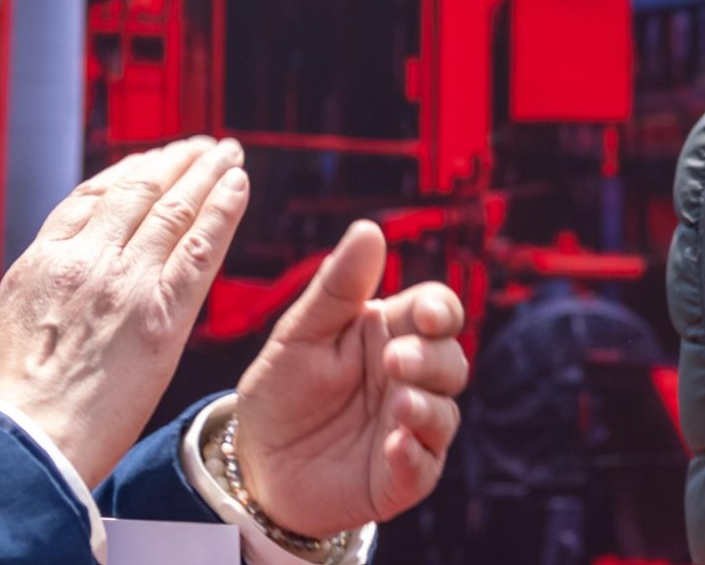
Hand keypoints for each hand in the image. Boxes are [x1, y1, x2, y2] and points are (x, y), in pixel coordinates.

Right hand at [0, 138, 247, 485]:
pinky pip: (203, 245)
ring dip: (207, 172)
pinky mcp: (163, 312)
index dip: (129, 172)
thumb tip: (73, 277)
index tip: (152, 160)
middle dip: (174, 163)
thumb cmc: (13, 407)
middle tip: (201, 146)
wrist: (20, 449)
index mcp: (41, 263)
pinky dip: (225, 208)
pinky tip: (240, 185)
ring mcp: (126, 282)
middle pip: (139, 192)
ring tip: (227, 153)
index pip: (92, 198)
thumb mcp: (16, 325)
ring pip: (175, 208)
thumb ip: (52, 289)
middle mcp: (85, 261)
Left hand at [234, 221, 468, 538]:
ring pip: (446, 412)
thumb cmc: (281, 393)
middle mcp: (410, 380)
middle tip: (394, 362)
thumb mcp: (299, 336)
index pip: (437, 311)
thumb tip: (369, 228)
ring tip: (398, 406)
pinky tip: (395, 445)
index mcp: (391, 335)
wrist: (252, 465)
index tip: (425, 315)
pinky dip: (415, 455)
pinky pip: (425, 466)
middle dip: (431, 360)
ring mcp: (409, 428)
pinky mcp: (400, 477)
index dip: (440, 311)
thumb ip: (336, 288)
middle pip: (452, 361)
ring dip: (427, 407)